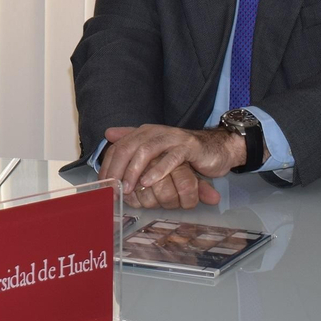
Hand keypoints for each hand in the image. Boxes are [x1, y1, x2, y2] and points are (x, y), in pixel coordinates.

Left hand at [101, 124, 240, 206]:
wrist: (217, 147)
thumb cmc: (183, 152)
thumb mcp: (156, 148)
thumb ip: (133, 140)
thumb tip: (108, 133)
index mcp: (145, 132)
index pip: (119, 146)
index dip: (109, 165)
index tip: (103, 183)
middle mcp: (155, 132)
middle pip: (129, 147)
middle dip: (118, 168)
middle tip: (113, 188)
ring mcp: (171, 138)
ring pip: (146, 151)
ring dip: (134, 170)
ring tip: (128, 188)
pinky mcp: (188, 147)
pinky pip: (170, 158)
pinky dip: (158, 170)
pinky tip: (149, 182)